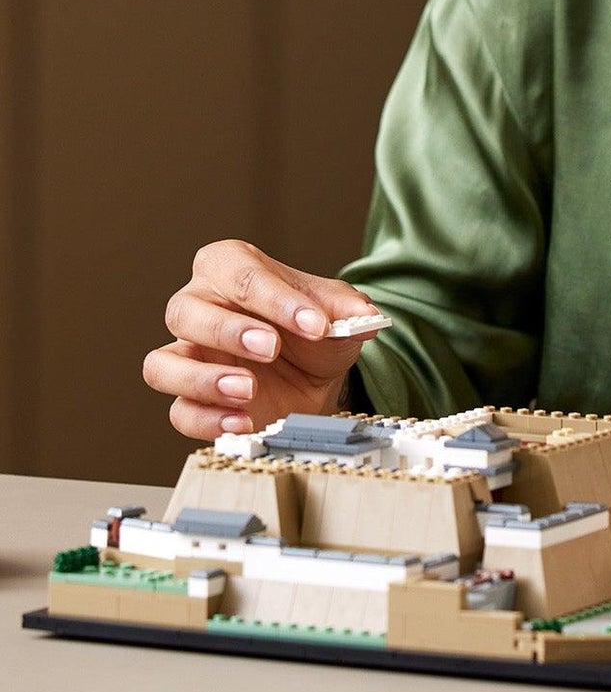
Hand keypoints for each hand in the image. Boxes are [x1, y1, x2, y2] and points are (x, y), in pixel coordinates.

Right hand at [143, 239, 385, 438]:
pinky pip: (178, 411)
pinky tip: (243, 422)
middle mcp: (198, 307)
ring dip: (203, 379)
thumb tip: (366, 317)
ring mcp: (188, 356)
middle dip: (229, 331)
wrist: (315, 375)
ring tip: (249, 389)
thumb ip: (350, 310)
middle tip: (271, 348)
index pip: (240, 273)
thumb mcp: (338, 312)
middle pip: (185, 311)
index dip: (277, 299)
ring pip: (162, 364)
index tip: (314, 323)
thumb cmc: (313, 329)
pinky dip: (207, 420)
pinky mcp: (190, 399)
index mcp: (232, 268)